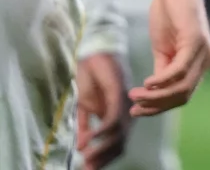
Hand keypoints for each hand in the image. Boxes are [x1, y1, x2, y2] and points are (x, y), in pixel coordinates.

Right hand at [74, 51, 131, 169]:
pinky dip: (99, 133)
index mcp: (122, 114)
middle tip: (86, 169)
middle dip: (102, 159)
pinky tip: (87, 141)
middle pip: (119, 143)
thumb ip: (86, 125)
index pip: (117, 143)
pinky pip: (112, 119)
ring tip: (85, 159)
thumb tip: (82, 146)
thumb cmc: (91, 75)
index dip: (104, 158)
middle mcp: (127, 110)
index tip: (88, 168)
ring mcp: (124, 102)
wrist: (92, 50)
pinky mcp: (117, 93)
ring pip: (117, 134)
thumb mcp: (85, 105)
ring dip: (100, 150)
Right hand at [130, 0, 209, 117]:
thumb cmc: (168, 12)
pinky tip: (146, 84)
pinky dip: (162, 81)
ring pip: (181, 87)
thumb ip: (162, 70)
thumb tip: (154, 94)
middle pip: (183, 96)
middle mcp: (206, 60)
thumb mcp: (162, 47)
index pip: (182, 95)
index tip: (138, 109)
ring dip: (156, 97)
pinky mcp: (196, 40)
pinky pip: (179, 70)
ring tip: (136, 96)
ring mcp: (203, 51)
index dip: (160, 107)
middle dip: (157, 106)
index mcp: (199, 63)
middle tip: (134, 108)